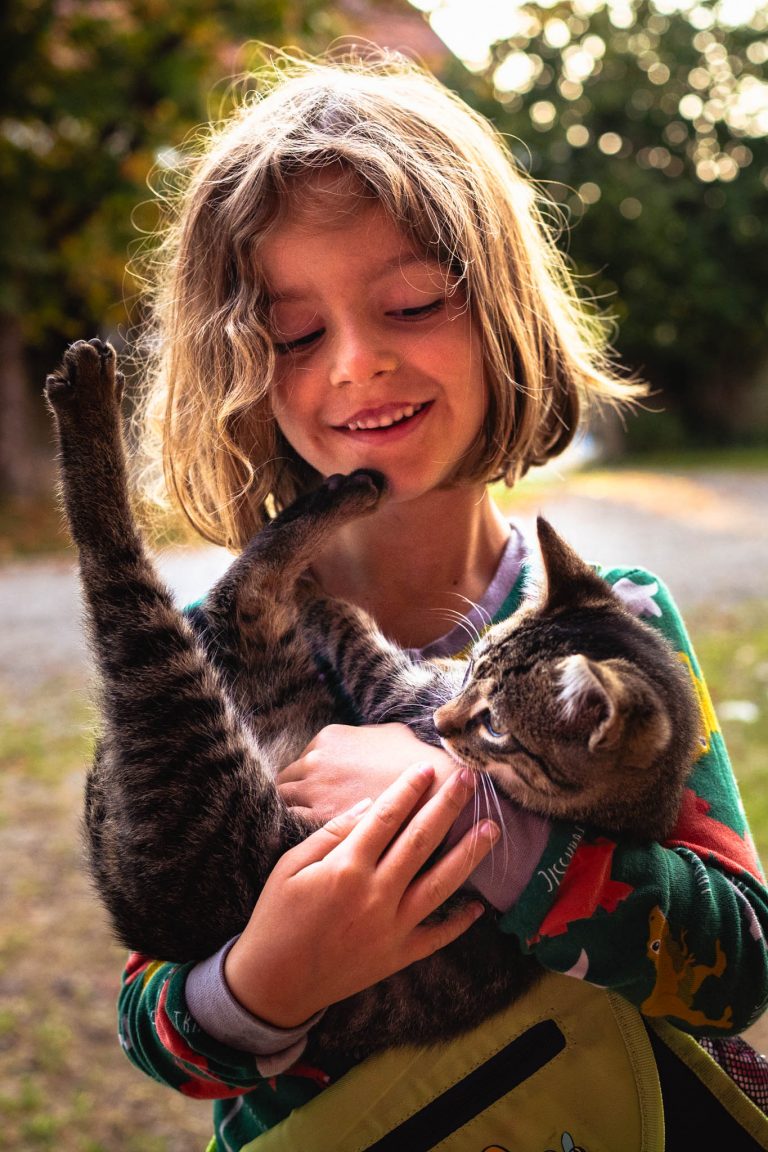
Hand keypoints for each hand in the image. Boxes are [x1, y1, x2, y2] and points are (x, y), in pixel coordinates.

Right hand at [224, 762, 498, 1027]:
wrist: (274, 984)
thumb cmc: (276, 918)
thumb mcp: (290, 867)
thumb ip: (332, 834)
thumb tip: (367, 806)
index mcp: (346, 868)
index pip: (387, 817)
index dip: (409, 789)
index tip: (428, 767)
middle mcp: (375, 895)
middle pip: (421, 841)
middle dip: (447, 807)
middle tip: (469, 780)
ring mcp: (391, 928)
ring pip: (441, 884)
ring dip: (469, 854)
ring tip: (493, 828)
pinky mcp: (398, 956)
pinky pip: (437, 937)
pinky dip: (461, 923)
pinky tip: (480, 906)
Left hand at [278, 723, 456, 820]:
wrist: (435, 792)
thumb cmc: (417, 762)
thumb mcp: (394, 734)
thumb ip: (369, 735)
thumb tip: (368, 739)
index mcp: (329, 738)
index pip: (302, 760)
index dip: (310, 778)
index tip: (319, 792)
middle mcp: (315, 761)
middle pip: (288, 780)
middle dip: (298, 795)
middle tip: (311, 812)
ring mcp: (314, 790)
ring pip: (285, 802)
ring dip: (295, 813)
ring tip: (309, 828)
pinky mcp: (318, 819)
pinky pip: (293, 825)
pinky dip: (300, 832)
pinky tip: (314, 841)